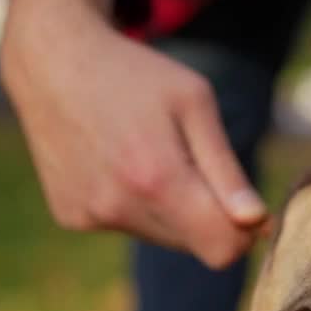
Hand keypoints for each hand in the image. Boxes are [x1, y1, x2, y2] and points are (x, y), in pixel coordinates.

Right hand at [1, 0, 265, 267]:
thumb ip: (227, 171)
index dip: (244, 231)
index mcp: (157, 178)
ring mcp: (89, 215)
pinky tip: (118, 161)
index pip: (222, 250)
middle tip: (191, 160)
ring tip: (150, 153)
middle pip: (195, 245)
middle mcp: (118, 207)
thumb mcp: (195, 104)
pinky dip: (135, 202)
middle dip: (207, 215)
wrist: (52, 60)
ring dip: (171, 208)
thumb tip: (258, 223)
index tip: (245, 203)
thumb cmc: (136, 75)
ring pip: (162, 237)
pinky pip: (126, 225)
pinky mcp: (70, 215)